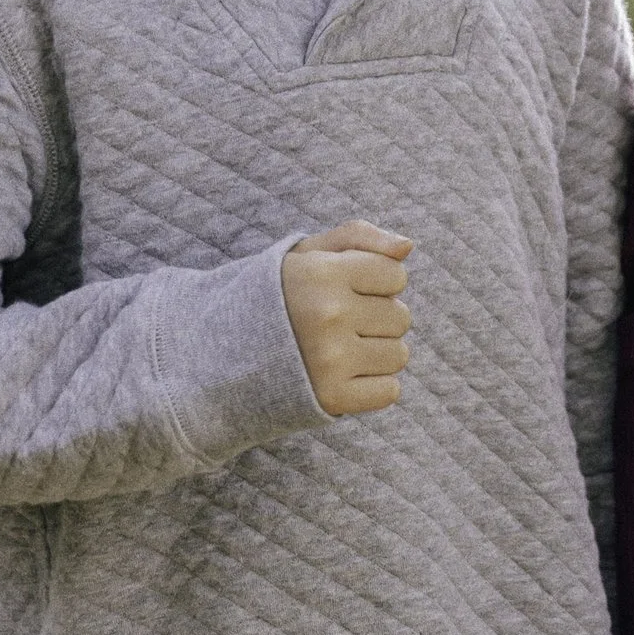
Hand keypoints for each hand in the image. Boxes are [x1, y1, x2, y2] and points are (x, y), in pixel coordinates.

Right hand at [283, 221, 411, 417]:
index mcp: (322, 272)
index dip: (376, 283)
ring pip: (399, 354)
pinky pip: (389, 391)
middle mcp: (328, 314)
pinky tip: (343, 375)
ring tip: (340, 349)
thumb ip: (359, 237)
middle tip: (337, 323)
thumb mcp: (309, 254)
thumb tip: (407, 246)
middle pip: (400, 316)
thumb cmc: (281, 296)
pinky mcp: (332, 397)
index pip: (396, 276)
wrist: (227, 354)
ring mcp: (331, 359)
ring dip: (377, 353)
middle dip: (376, 318)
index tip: (346, 290)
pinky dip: (372, 386)